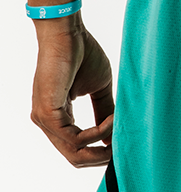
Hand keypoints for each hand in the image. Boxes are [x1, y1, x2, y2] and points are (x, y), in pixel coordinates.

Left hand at [31, 14, 113, 167]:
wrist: (68, 34)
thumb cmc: (82, 54)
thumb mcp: (99, 90)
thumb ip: (104, 112)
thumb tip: (113, 137)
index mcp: (56, 117)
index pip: (76, 149)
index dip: (101, 152)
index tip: (123, 144)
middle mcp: (46, 122)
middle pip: (75, 157)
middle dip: (102, 157)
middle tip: (124, 146)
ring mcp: (44, 119)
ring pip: (75, 151)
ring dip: (104, 141)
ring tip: (120, 125)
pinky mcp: (47, 114)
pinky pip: (75, 138)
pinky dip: (98, 132)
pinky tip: (112, 120)